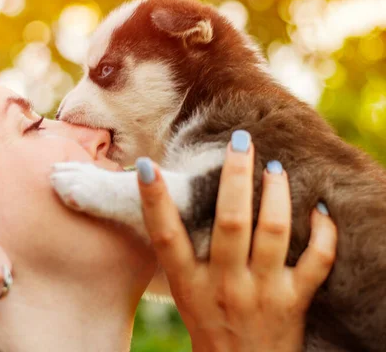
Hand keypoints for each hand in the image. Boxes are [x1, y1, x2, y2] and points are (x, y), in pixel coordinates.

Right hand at [135, 131, 336, 351]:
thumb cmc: (210, 328)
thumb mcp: (186, 294)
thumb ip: (184, 255)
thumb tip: (178, 203)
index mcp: (189, 284)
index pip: (165, 236)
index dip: (154, 200)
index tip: (146, 166)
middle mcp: (224, 286)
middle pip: (230, 222)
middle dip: (235, 176)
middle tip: (241, 142)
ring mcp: (260, 293)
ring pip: (273, 230)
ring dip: (277, 192)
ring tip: (275, 167)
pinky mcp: (294, 301)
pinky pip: (316, 260)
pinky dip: (323, 231)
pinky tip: (319, 208)